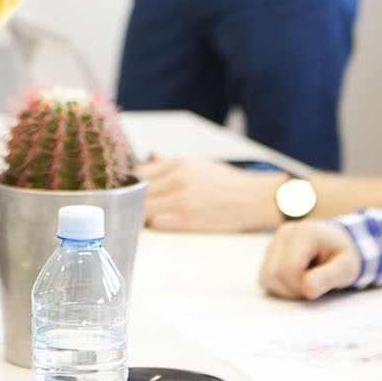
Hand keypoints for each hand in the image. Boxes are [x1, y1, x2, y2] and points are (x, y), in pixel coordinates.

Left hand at [139, 157, 283, 231]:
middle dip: (132, 199)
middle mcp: (177, 181)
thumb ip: (169, 163)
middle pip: (138, 192)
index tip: (129, 188)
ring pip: (143, 210)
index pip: (139, 173)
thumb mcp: (197, 164)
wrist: (252, 199)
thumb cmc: (226, 182)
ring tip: (146, 214)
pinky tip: (160, 221)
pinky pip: (157, 224)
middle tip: (130, 204)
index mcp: (178, 164)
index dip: (131, 182)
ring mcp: (180, 203)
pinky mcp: (187, 222)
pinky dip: (154, 224)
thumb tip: (149, 156)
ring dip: (142, 213)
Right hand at [258, 220, 361, 299]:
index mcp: (305, 233)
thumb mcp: (346, 268)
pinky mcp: (269, 251)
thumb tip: (307, 288)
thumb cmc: (344, 256)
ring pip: (266, 277)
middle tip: (314, 285)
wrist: (339, 243)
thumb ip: (329, 277)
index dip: (302, 286)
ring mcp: (274, 241)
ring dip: (286, 289)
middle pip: (275, 274)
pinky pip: (265, 277)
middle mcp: (285, 233)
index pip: (289, 270)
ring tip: (306, 281)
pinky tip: (297, 278)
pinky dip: (280, 285)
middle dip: (294, 289)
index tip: (320, 286)